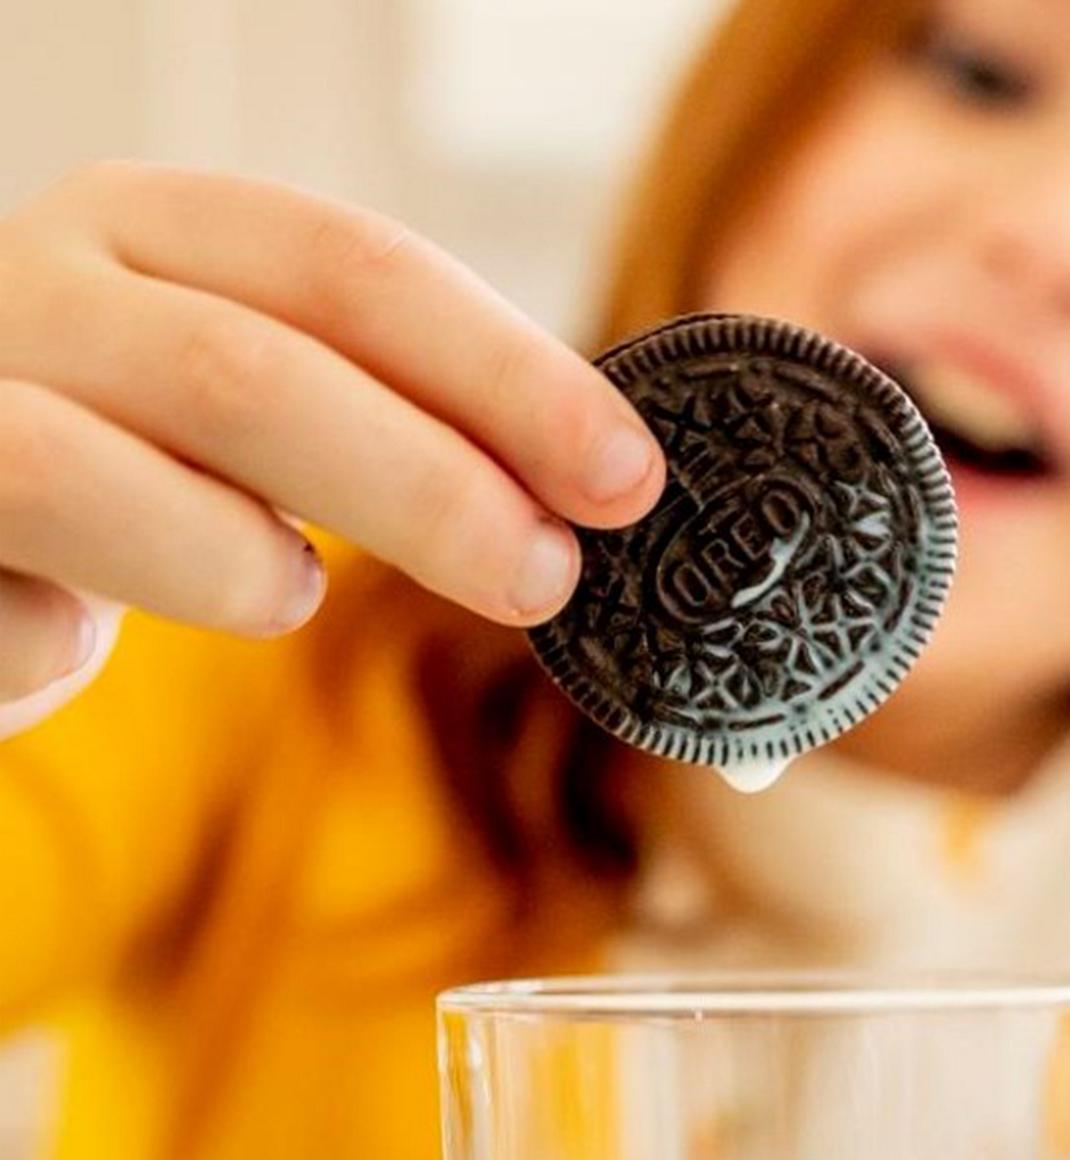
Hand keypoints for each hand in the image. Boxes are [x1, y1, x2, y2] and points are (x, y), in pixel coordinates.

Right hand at [0, 161, 663, 731]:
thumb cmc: (131, 451)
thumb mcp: (256, 389)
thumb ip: (384, 405)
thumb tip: (589, 477)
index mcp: (157, 229)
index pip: (358, 270)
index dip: (506, 375)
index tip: (627, 477)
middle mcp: (41, 287)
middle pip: (253, 371)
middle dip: (427, 489)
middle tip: (543, 578)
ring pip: (88, 476)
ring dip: (232, 566)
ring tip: (288, 593)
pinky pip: (3, 609)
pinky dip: (61, 640)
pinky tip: (76, 638)